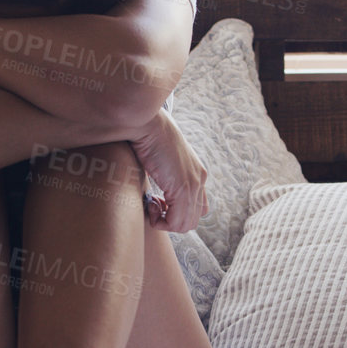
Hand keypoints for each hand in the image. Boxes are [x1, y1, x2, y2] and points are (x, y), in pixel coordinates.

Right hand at [128, 110, 207, 232]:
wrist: (146, 123)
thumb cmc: (146, 136)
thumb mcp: (161, 158)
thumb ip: (165, 173)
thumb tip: (155, 189)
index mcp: (197, 172)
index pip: (197, 208)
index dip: (176, 212)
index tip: (156, 200)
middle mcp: (200, 179)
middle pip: (192, 220)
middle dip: (170, 221)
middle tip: (152, 205)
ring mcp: (194, 184)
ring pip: (185, 225)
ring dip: (164, 223)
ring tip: (150, 205)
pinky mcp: (184, 187)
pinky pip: (176, 222)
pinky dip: (160, 221)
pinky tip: (149, 203)